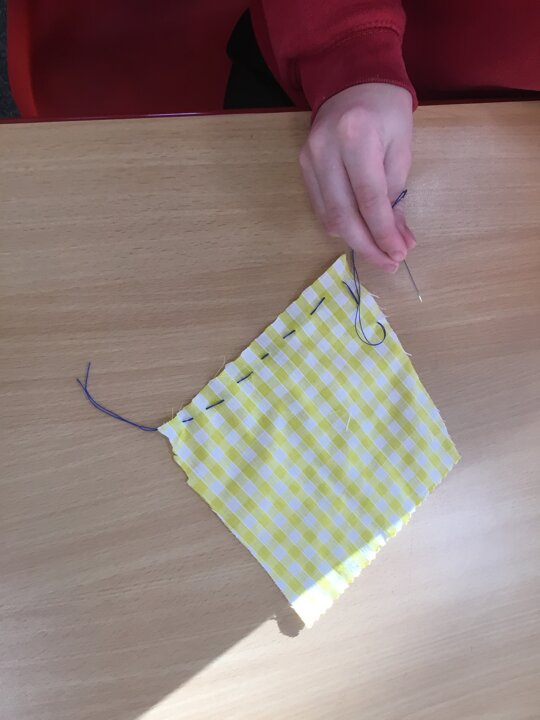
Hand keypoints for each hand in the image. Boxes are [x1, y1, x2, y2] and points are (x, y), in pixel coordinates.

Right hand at [299, 83, 415, 271]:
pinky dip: (341, 225)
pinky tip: (360, 230)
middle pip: (343, 215)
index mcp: (355, 137)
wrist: (351, 78)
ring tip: (379, 251)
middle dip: (367, 246)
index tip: (399, 254)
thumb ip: (397, 195)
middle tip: (388, 262)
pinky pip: (320, 208)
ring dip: (354, 240)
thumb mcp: (401, 148)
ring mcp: (308, 159)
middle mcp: (325, 150)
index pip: (369, 199)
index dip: (383, 233)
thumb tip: (398, 239)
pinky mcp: (302, 167)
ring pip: (328, 217)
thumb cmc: (385, 109)